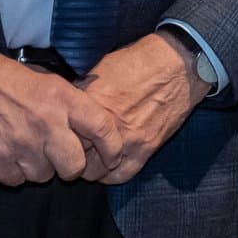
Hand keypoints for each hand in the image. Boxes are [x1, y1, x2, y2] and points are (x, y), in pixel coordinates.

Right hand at [0, 34, 124, 186]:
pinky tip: (9, 153)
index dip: (113, 149)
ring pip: (44, 177)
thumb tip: (99, 127)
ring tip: (28, 147)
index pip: (102, 129)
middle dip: (71, 167)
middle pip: (74, 167)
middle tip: (62, 157)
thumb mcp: (49, 80)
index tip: (112, 157)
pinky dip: (15, 172)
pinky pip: (17, 180)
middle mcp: (45, 124)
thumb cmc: (9, 78)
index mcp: (63, 99)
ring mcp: (20, 144)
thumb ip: (73, 104)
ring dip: (40, 168)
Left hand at [75, 32, 211, 183]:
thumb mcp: (102, 68)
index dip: (58, 134)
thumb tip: (66, 106)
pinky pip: (120, 175)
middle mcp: (107, 126)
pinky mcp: (146, 149)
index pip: (61, 131)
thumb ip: (82, 92)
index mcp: (92, 102)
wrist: (179, 65)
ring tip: (90, 157)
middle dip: (70, 151)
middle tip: (72, 147)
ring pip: (94, 172)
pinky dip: (110, 175)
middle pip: (74, 154)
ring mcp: (127, 140)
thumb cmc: (141, 61)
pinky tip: (108, 165)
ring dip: (89, 167)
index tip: (60, 133)